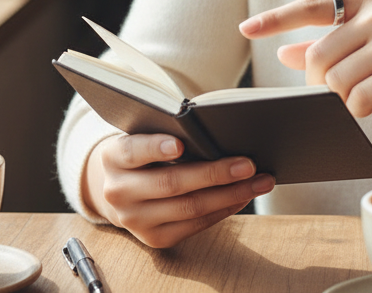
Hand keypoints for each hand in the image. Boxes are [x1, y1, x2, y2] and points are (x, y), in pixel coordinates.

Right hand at [84, 133, 274, 247]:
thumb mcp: (143, 134)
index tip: (181, 143)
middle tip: (248, 164)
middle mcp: (119, 192)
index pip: (134, 150)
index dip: (156, 147)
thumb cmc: (143, 149)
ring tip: (259, 181)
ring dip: (230, 194)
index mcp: (113, 157)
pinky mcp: (154, 239)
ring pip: (189, 208)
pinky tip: (243, 195)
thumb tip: (216, 131)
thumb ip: (167, 132)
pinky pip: (194, 225)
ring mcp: (135, 220)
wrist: (119, 187)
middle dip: (215, 173)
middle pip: (172, 183)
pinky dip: (223, 209)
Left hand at [239, 0, 371, 119]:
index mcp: (367, 0)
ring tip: (359, 99)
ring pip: (338, 79)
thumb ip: (332, 42)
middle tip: (331, 94)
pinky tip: (371, 107)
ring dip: (341, 99)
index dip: (276, 19)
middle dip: (317, 82)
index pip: (311, 6)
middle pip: (319, 55)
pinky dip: (359, 109)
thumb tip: (286, 53)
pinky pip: (362, 97)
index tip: (246, 29)